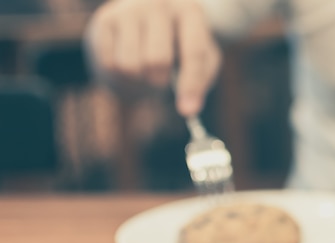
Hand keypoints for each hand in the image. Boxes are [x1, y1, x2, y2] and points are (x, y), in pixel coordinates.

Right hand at [85, 0, 220, 115]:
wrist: (146, 17)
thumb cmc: (180, 44)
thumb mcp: (202, 57)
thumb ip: (200, 81)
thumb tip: (189, 111)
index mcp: (190, 11)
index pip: (193, 52)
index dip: (190, 85)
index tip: (187, 111)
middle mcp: (159, 3)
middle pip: (157, 61)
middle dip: (159, 82)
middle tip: (160, 81)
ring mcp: (129, 9)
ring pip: (130, 65)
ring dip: (138, 80)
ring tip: (144, 70)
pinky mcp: (105, 20)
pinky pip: (110, 64)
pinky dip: (121, 75)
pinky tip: (128, 62)